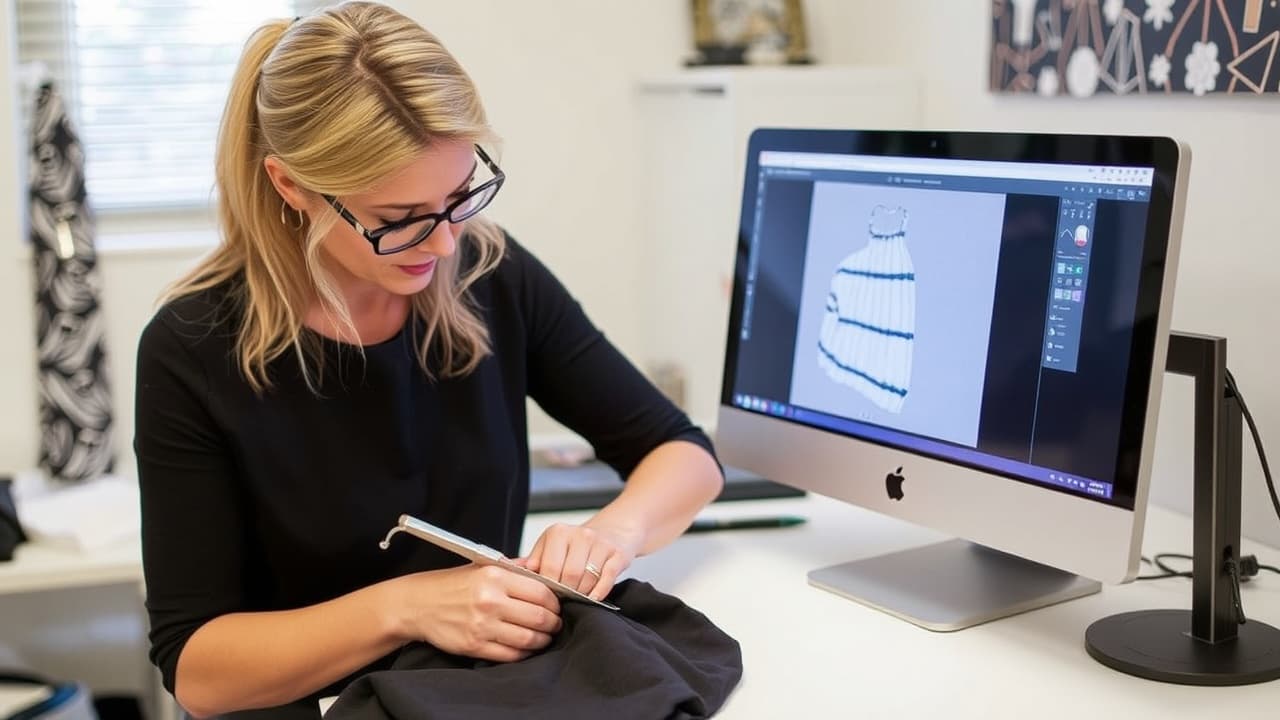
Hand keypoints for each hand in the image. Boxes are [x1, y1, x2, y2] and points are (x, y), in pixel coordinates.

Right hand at [392, 564, 561, 662]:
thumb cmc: (451, 585)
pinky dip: (524, 653)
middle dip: (554, 623)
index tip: (558, 606)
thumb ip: (514, 569)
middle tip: (556, 624)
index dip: (556, 602)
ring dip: (542, 640)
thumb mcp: (483, 567)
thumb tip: (543, 569)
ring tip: (545, 637)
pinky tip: (526, 648)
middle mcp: (490, 600)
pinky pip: (510, 654)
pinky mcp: (475, 645)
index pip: (541, 591)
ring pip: (528, 638)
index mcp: (495, 577)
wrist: (418, 604)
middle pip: (539, 617)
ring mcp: (482, 625)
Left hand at [520, 522, 640, 600]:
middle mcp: (579, 534)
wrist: (611, 532)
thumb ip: (531, 562)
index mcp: (558, 532)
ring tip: (576, 599)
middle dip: (565, 593)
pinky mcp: (617, 554)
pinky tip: (593, 599)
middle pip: (569, 575)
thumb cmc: (576, 546)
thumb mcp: (550, 548)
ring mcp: (600, 543)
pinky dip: (599, 592)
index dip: (547, 587)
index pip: (548, 567)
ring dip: (581, 594)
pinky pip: (607, 578)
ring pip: (587, 578)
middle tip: (562, 603)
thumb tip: (505, 571)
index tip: (546, 598)